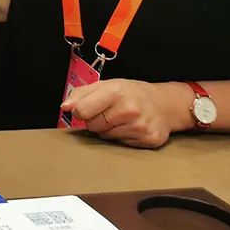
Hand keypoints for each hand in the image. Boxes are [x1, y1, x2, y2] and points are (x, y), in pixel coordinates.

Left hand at [61, 79, 192, 148]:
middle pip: (92, 125)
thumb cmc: (130, 93)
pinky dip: (122, 137)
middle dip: (96, 120)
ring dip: (108, 129)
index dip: (80, 112)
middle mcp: (129, 109)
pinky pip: (121, 144)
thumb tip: (65, 107)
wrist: (164, 104)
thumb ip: (81, 94)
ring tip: (121, 119)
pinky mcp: (148, 140)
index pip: (83, 111)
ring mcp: (140, 126)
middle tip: (109, 112)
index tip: (84, 110)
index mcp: (116, 91)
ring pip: (106, 136)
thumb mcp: (106, 85)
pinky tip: (131, 127)